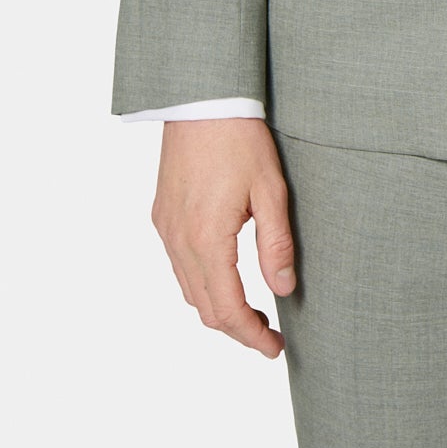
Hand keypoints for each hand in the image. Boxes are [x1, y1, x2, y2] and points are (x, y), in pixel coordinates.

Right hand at [150, 118, 295, 356]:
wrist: (202, 99)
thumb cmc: (241, 139)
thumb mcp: (271, 191)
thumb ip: (276, 244)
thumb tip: (283, 290)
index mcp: (207, 239)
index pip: (227, 309)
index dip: (251, 336)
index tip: (274, 349)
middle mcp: (179, 240)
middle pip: (204, 308)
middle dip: (237, 329)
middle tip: (269, 337)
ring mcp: (166, 229)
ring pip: (188, 290)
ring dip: (218, 307)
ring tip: (253, 310)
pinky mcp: (162, 216)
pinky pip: (179, 266)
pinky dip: (202, 283)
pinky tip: (226, 276)